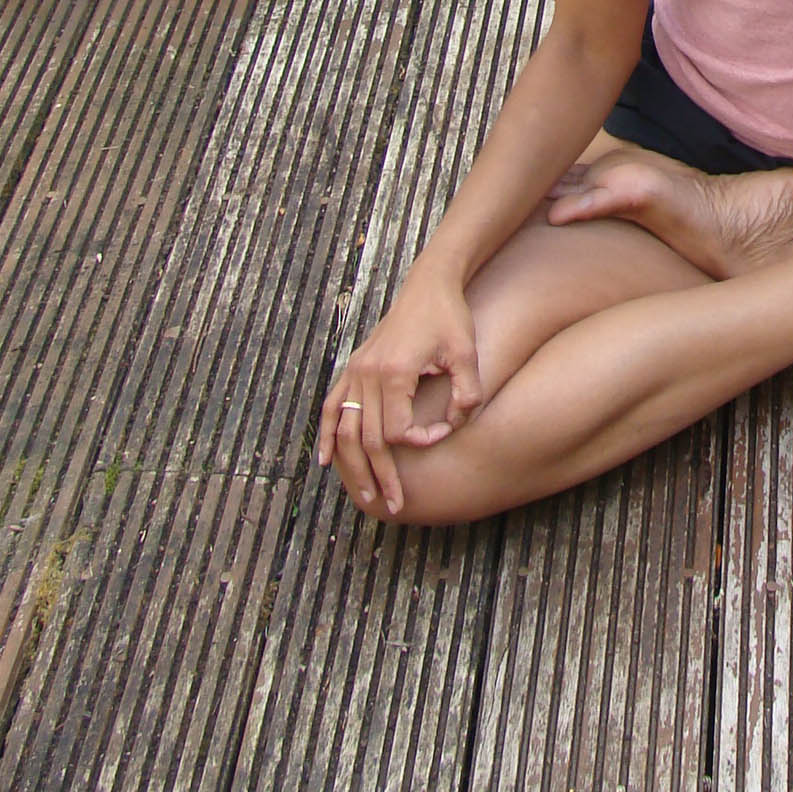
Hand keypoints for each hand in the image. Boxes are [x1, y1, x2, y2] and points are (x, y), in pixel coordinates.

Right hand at [316, 269, 483, 515]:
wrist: (430, 285)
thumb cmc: (451, 318)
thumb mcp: (468, 355)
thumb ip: (467, 394)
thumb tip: (454, 425)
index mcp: (394, 372)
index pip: (397, 430)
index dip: (420, 440)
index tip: (443, 430)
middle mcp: (368, 374)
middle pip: (367, 439)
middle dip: (382, 476)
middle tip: (397, 506)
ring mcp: (356, 370)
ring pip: (345, 430)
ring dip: (353, 467)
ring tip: (366, 497)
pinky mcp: (354, 366)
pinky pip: (331, 406)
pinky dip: (326, 434)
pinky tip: (324, 459)